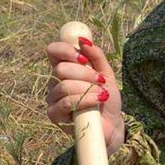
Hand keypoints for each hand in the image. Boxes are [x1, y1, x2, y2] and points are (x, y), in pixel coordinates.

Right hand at [46, 36, 125, 154]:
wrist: (111, 124)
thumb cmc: (106, 98)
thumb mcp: (106, 74)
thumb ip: (97, 56)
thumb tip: (84, 40)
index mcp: (64, 68)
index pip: (53, 51)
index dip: (65, 50)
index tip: (83, 57)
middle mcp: (54, 82)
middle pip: (61, 69)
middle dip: (85, 74)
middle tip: (100, 81)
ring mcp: (53, 99)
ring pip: (64, 86)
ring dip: (87, 89)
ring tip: (102, 95)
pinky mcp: (55, 115)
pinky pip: (66, 102)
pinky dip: (85, 100)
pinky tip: (97, 101)